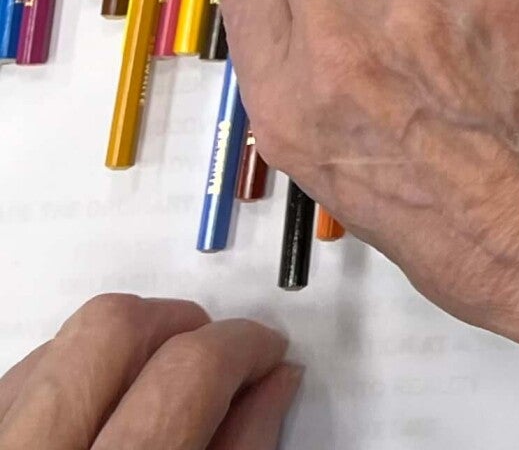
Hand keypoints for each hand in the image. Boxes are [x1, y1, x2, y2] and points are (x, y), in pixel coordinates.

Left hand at [0, 295, 299, 449]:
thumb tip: (273, 382)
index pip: (188, 372)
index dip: (242, 348)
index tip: (263, 353)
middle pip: (111, 329)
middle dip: (179, 325)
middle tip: (213, 356)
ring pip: (60, 341)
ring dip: (123, 346)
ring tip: (153, 387)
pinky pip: (20, 377)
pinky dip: (70, 377)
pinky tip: (98, 413)